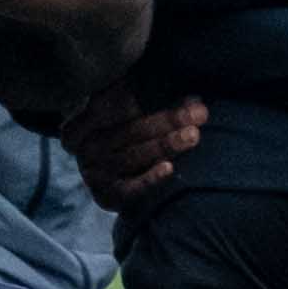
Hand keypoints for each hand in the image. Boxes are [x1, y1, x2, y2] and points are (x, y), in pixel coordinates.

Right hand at [67, 89, 205, 209]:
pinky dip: (150, 178)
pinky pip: (130, 188)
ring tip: (193, 135)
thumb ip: (150, 101)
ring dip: (166, 145)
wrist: (109, 180)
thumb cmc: (125, 136)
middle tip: (199, 113)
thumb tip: (192, 98)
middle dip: (168, 120)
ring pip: (134, 156)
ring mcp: (95, 171)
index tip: (180, 92)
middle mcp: (88, 144)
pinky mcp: (106, 195)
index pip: (117, 103)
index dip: (150, 96)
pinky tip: (169, 168)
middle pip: (131, 130)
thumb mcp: (126, 115)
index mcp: (89, 116)